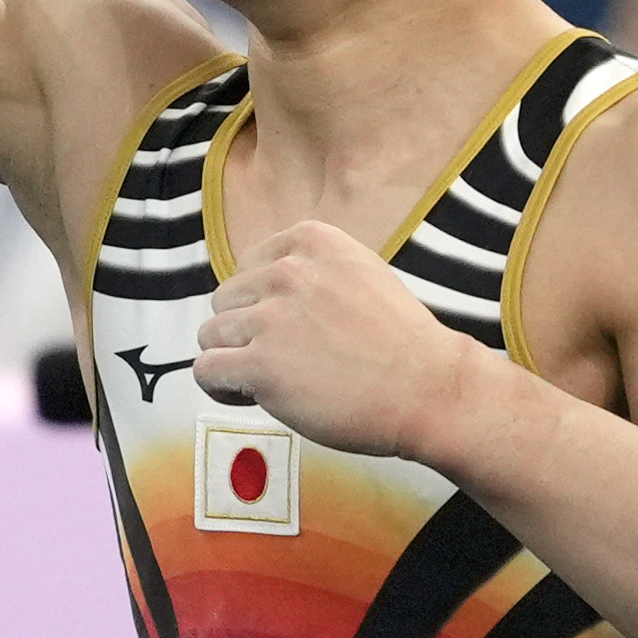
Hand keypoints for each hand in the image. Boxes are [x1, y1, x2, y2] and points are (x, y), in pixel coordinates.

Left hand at [193, 221, 480, 461]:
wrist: (430, 388)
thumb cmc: (402, 342)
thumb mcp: (362, 274)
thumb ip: (313, 272)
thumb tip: (262, 293)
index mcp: (312, 241)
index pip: (248, 266)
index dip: (260, 303)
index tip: (287, 328)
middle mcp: (288, 271)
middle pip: (225, 300)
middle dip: (246, 331)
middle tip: (284, 359)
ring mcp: (272, 317)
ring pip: (211, 334)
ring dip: (233, 359)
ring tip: (269, 381)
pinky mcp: (261, 365)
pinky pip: (207, 370)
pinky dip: (221, 387)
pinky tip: (250, 396)